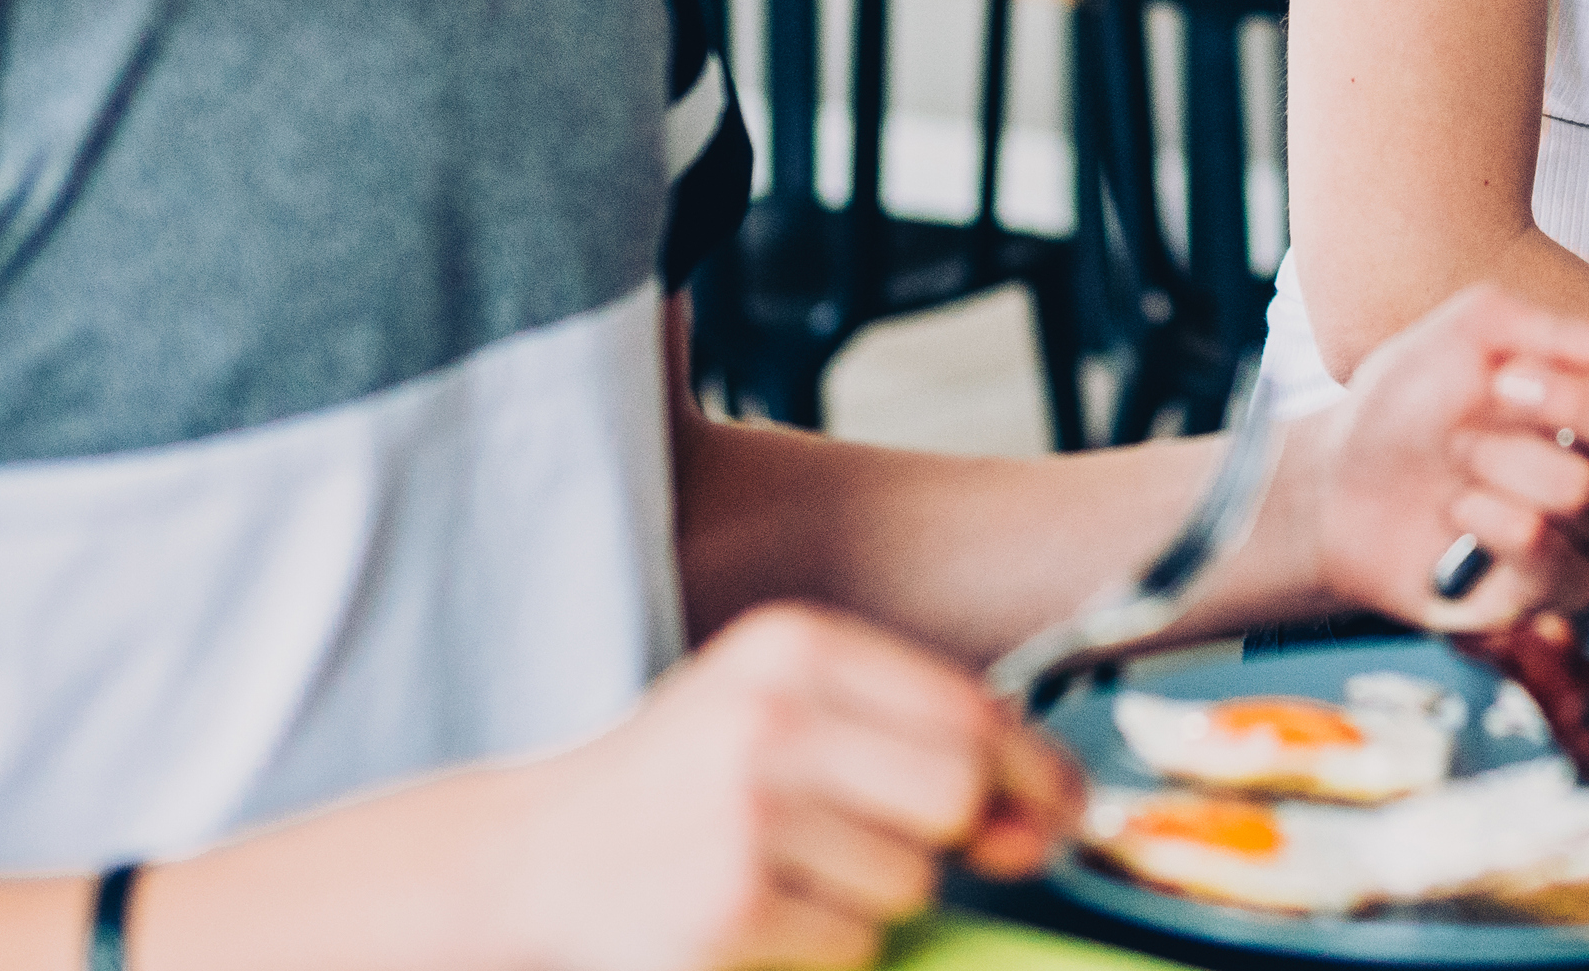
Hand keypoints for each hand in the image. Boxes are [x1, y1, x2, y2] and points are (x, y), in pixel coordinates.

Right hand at [488, 603, 1080, 970]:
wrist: (529, 860)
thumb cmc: (677, 789)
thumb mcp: (781, 715)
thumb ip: (910, 739)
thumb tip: (1043, 817)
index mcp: (793, 648)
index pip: (969, 707)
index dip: (1036, 769)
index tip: (1058, 809)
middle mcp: (772, 716)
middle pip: (957, 788)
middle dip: (954, 835)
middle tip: (888, 846)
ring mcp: (748, 813)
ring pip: (910, 878)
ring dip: (872, 899)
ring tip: (785, 874)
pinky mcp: (731, 907)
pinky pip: (854, 944)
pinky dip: (824, 947)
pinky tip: (756, 916)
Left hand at [1307, 284, 1588, 631]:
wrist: (1340, 481)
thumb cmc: (1411, 402)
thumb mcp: (1472, 334)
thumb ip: (1557, 332)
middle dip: (1577, 403)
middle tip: (1501, 382)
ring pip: (1585, 491)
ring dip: (1500, 458)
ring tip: (1460, 453)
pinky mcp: (1556, 597)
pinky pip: (1543, 548)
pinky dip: (1482, 514)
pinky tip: (1458, 511)